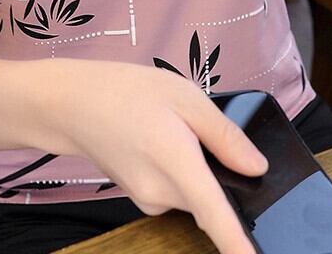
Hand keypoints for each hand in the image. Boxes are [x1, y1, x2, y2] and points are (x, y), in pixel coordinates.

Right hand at [33, 58, 268, 253]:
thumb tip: (257, 167)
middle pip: (211, 196)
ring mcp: (149, 200)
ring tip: (170, 126)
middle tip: (195, 125)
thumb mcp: (185, 96)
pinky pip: (174, 188)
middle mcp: (162, 193)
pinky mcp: (141, 198)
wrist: (73, 103)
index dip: (239, 244)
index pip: (216, 215)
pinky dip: (177, 168)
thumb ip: (224, 135)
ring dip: (195, 167)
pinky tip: (158, 137)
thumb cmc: (127, 92)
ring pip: (193, 191)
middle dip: (216, 170)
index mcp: (177, 163)